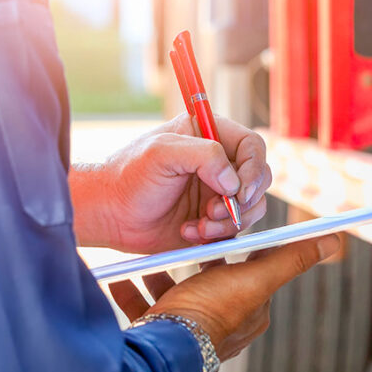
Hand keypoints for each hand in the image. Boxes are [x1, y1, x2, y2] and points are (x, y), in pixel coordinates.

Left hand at [71, 114, 271, 253]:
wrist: (110, 214)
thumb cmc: (128, 176)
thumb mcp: (161, 153)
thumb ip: (204, 155)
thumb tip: (234, 180)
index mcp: (210, 134)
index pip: (253, 146)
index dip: (254, 168)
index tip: (239, 190)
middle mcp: (220, 162)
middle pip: (260, 178)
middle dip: (242, 200)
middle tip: (214, 210)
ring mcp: (219, 191)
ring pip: (253, 207)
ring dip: (229, 222)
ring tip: (199, 226)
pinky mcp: (215, 219)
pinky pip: (235, 230)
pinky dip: (217, 236)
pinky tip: (189, 232)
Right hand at [111, 235, 339, 359]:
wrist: (164, 349)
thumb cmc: (212, 311)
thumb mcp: (254, 277)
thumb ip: (291, 258)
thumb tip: (333, 240)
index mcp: (249, 310)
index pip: (247, 268)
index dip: (233, 244)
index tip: (218, 222)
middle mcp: (223, 324)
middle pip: (208, 279)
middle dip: (191, 256)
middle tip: (179, 234)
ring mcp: (189, 332)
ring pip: (175, 294)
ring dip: (159, 272)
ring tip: (145, 256)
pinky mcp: (160, 337)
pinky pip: (146, 310)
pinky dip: (133, 291)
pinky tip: (120, 276)